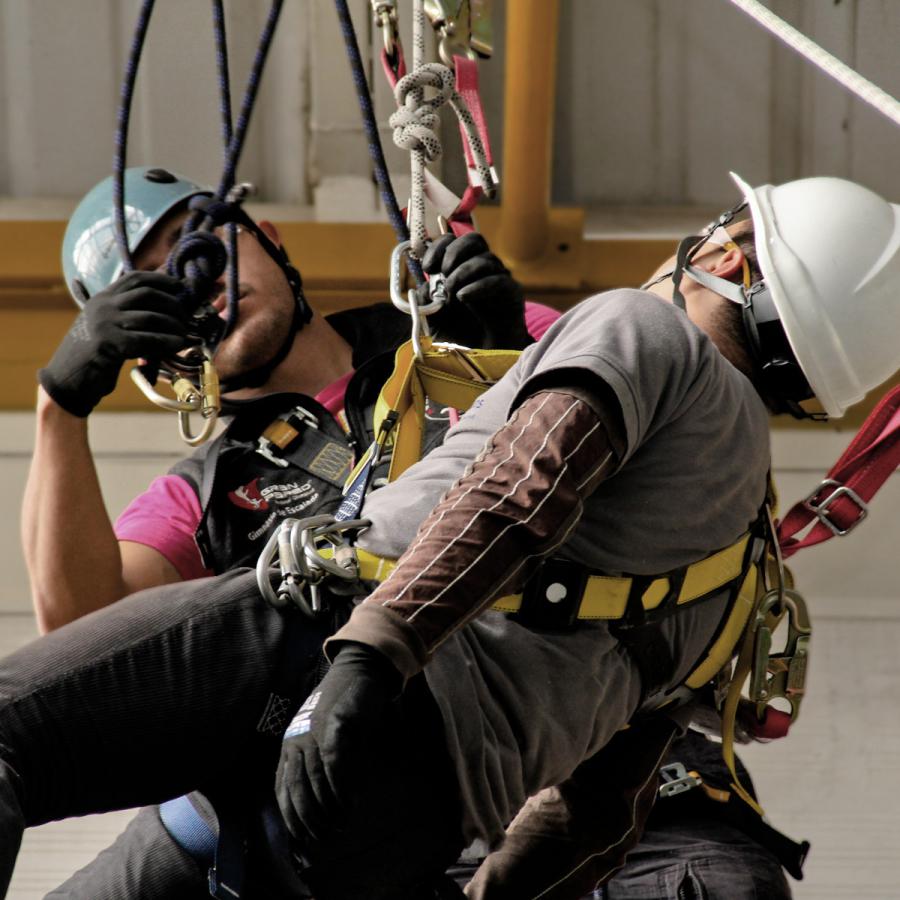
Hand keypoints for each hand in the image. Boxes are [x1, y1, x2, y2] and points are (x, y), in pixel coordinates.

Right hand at [39, 271, 190, 415]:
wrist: (68, 380)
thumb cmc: (95, 357)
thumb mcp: (107, 327)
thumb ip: (127, 315)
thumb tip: (166, 309)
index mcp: (102, 298)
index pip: (135, 278)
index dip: (161, 280)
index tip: (179, 287)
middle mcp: (102, 306)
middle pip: (147, 294)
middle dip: (172, 305)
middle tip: (186, 318)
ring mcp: (104, 323)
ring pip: (151, 318)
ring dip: (174, 326)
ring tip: (185, 335)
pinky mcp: (109, 344)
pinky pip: (147, 340)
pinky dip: (166, 342)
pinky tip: (178, 345)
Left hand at [275, 642, 401, 842]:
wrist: (357, 671)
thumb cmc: (340, 708)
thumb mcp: (321, 737)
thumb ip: (317, 765)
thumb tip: (322, 806)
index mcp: (289, 745)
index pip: (283, 789)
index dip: (292, 818)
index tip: (304, 839)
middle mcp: (296, 740)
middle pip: (297, 790)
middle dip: (309, 820)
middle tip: (324, 838)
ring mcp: (314, 731)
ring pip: (314, 780)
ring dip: (328, 808)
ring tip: (340, 824)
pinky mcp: (336, 724)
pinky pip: (334, 763)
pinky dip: (341, 786)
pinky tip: (349, 802)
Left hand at [422, 232, 530, 348]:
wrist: (482, 359)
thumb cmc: (459, 337)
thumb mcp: (432, 319)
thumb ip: (426, 299)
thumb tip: (424, 284)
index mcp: (460, 270)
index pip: (453, 242)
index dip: (439, 248)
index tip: (428, 267)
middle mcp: (481, 270)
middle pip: (474, 240)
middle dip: (455, 251)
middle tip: (444, 271)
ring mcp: (498, 279)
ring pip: (486, 259)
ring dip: (464, 272)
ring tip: (453, 293)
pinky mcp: (512, 293)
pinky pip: (498, 280)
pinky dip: (478, 286)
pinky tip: (464, 297)